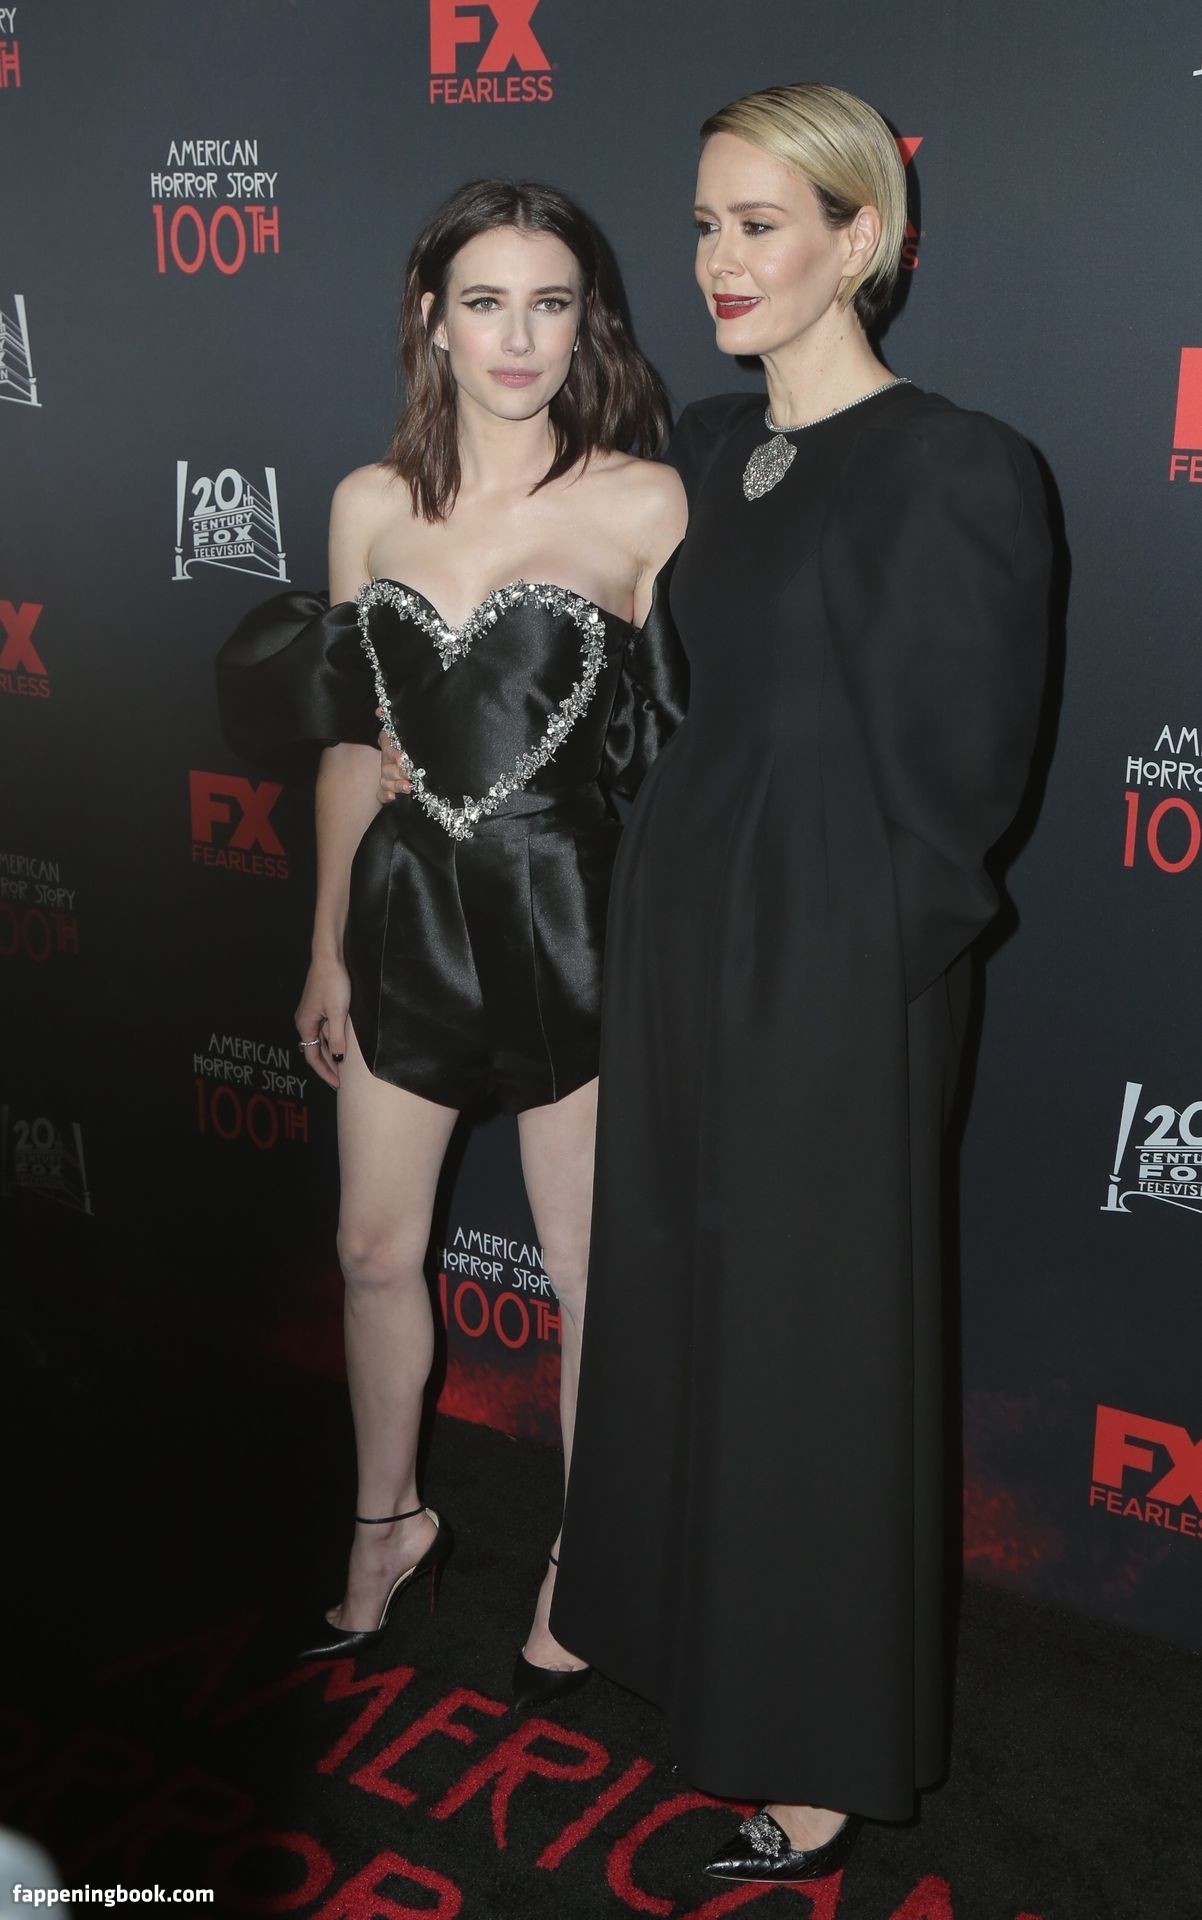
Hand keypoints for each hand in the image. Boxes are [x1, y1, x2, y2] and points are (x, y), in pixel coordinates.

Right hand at [295, 955, 351, 1089]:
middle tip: (342, 1080)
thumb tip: (337, 1057)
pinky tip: (343, 1044)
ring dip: (331, 1053)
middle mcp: (305, 1021)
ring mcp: (312, 1013)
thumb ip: (337, 1037)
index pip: (312, 1057)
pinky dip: (332, 1039)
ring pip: (320, 1040)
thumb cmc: (333, 982)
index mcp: (305, 1024)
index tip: (337, 1084)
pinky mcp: (319, 1006)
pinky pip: (325, 1029)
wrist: (330, 957)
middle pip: (315, 1050)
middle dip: (328, 1065)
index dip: (325, 1072)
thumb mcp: (338, 1013)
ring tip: (344, 1067)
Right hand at [376, 708, 412, 803]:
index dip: (393, 754)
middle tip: (409, 775)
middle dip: (398, 772)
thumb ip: (388, 717)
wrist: (413, 756)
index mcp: (390, 747)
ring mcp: (386, 776)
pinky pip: (382, 794)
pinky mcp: (387, 789)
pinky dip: (385, 795)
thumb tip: (379, 709)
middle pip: (387, 768)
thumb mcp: (399, 729)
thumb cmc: (406, 742)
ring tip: (407, 787)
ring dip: (396, 785)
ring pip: (386, 781)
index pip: (388, 749)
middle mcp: (387, 762)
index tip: (402, 758)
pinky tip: (392, 797)